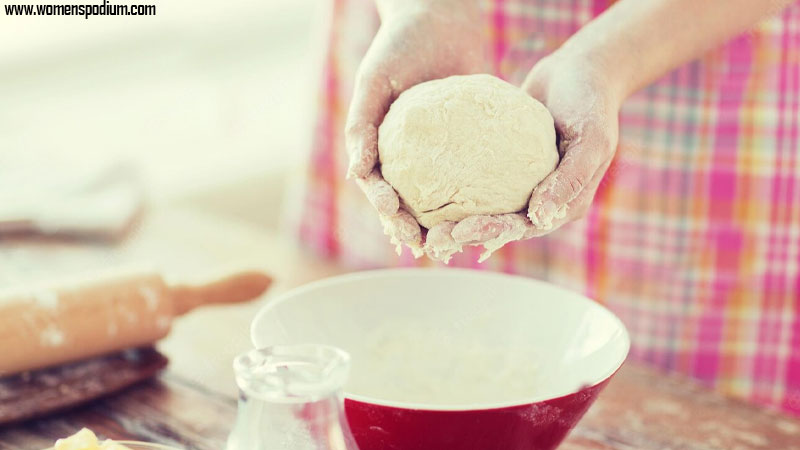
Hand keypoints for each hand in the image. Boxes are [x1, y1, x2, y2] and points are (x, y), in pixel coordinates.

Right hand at [346, 1, 484, 254]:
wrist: (440, 15)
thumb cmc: (399, 44)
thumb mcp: (374, 80)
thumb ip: (362, 125)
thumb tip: (355, 172)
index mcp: (378, 145)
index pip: (377, 186)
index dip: (384, 207)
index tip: (396, 217)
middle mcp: (406, 154)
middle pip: (407, 202)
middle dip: (414, 228)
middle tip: (429, 246)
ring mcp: (438, 152)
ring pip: (440, 197)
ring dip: (446, 223)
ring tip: (460, 242)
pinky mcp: (468, 143)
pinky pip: (473, 173)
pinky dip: (478, 196)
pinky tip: (493, 212)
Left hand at [425, 51, 623, 260]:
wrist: (582, 68)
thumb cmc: (592, 103)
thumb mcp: (591, 139)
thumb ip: (570, 179)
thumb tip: (539, 217)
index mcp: (563, 204)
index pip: (523, 228)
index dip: (491, 233)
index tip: (459, 232)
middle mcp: (541, 200)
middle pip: (497, 225)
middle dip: (463, 235)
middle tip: (430, 239)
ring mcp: (521, 183)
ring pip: (483, 206)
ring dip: (453, 218)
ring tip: (419, 224)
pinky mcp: (503, 163)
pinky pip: (475, 176)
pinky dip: (452, 182)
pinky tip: (422, 183)